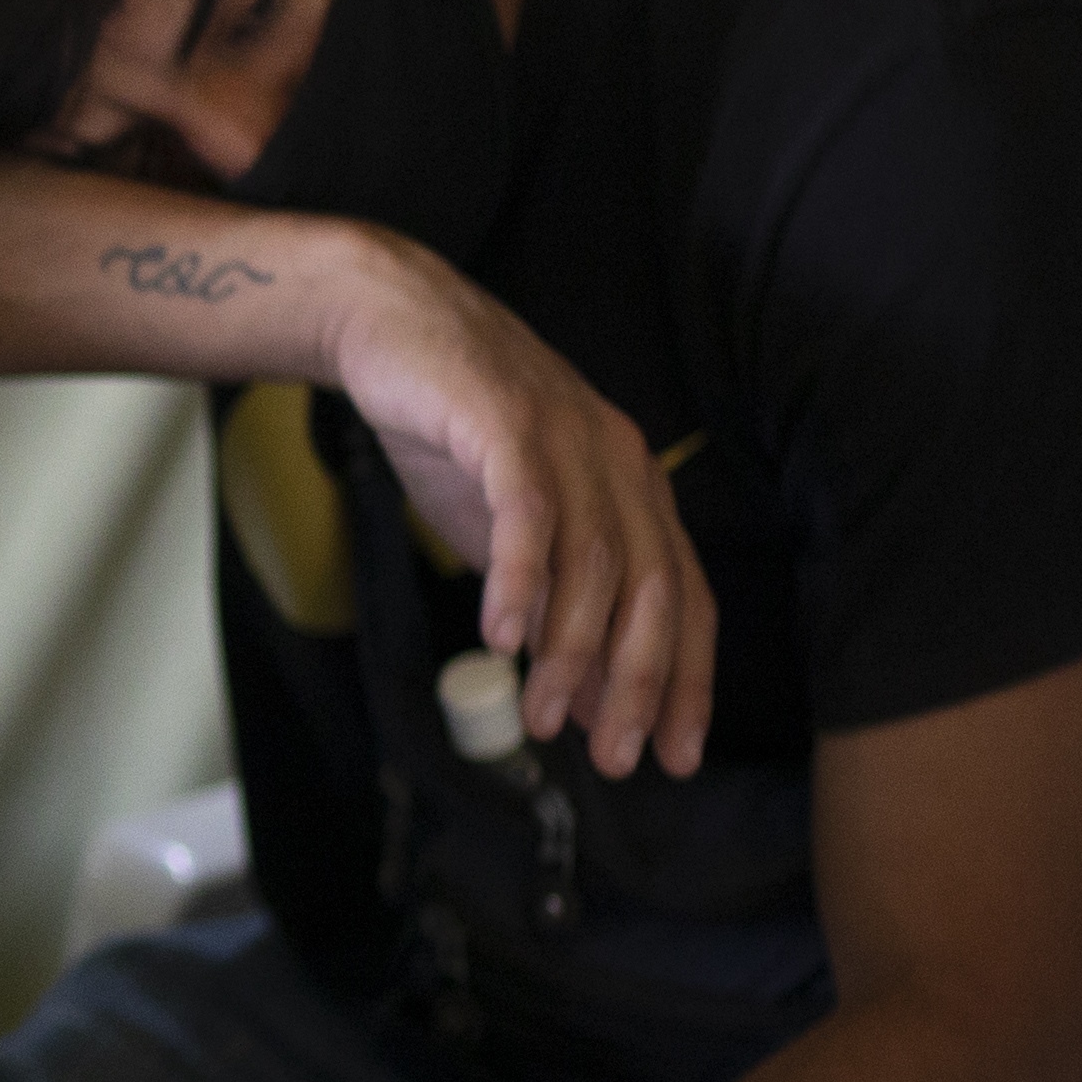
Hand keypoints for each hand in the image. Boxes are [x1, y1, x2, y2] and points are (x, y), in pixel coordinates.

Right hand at [316, 242, 718, 778]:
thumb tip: (580, 695)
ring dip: (573, 648)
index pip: (685, 597)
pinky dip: (521, 580)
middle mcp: (618, 462)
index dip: (688, 681)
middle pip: (652, 589)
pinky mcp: (506, 421)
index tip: (675, 756)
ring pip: (594, 561)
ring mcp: (567, 438)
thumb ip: (555, 600)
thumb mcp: (518, 530)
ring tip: (544, 712)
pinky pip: (528, 512)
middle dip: (639, 683)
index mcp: (635, 488)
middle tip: (612, 755)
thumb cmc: (457, 432)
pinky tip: (502, 639)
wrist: (393, 325)